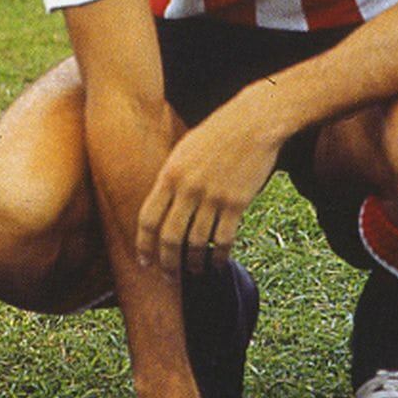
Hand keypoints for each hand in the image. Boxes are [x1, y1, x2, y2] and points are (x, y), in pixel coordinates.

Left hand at [136, 93, 280, 275]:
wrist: (254, 122)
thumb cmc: (219, 132)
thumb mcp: (185, 149)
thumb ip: (171, 177)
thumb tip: (162, 204)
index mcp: (170, 174)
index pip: (148, 218)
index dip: (143, 244)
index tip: (143, 261)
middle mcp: (188, 188)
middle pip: (169, 236)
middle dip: (166, 262)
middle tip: (167, 276)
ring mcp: (213, 197)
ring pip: (196, 242)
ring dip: (193, 262)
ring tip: (193, 271)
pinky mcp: (236, 203)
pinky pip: (223, 239)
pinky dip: (219, 257)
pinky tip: (217, 264)